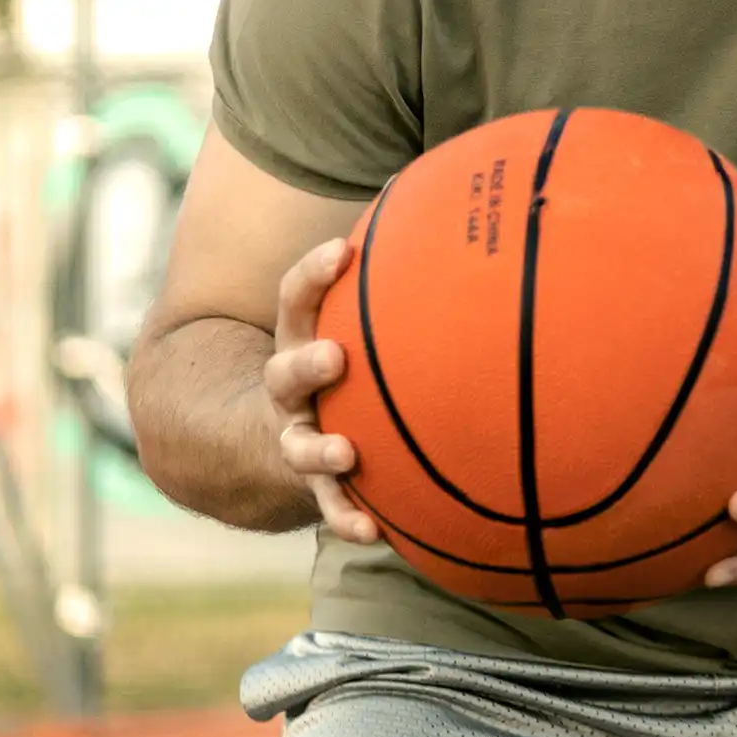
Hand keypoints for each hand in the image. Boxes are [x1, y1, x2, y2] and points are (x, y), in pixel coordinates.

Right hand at [262, 237, 378, 542]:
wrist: (276, 439)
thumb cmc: (344, 365)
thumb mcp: (353, 324)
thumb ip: (394, 281)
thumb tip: (460, 203)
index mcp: (301, 339)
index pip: (295, 299)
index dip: (313, 274)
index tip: (342, 252)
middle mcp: (291, 390)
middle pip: (285, 371)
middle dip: (306, 363)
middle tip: (334, 357)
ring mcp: (296, 439)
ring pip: (297, 444)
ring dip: (317, 450)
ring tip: (344, 453)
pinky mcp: (314, 488)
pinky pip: (327, 508)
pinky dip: (347, 520)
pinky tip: (374, 533)